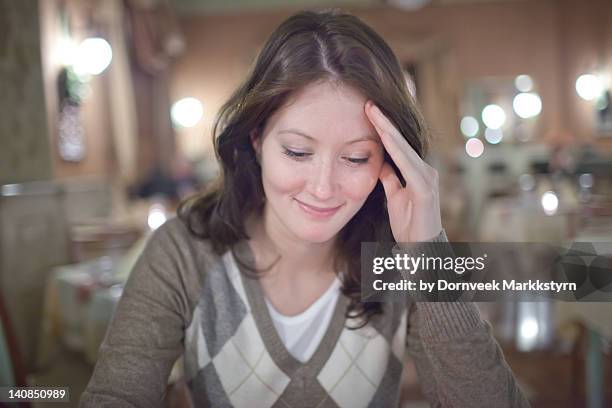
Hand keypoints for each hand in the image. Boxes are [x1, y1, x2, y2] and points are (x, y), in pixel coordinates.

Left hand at [365, 101, 441, 241]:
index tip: (367, 111)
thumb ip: (389, 177)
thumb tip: (380, 161)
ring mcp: (427, 178)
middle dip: (384, 122)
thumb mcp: (394, 195)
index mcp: (416, 171)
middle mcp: (424, 170)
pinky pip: (408, 166)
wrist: (421, 249)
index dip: (382, 128)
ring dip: (388, 131)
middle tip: (368, 103)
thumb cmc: (409, 223)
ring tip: (374, 113)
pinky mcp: (425, 190)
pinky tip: (386, 137)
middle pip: (400, 142)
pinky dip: (397, 150)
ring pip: (404, 149)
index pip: (396, 145)